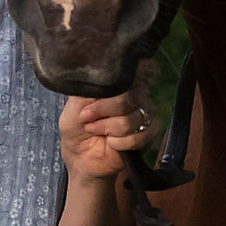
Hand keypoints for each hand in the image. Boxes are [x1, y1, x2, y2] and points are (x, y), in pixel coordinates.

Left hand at [59, 70, 157, 184]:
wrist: (80, 154)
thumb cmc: (78, 126)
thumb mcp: (76, 102)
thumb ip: (93, 86)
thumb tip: (108, 76)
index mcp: (121, 80)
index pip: (132, 71)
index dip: (114, 87)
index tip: (93, 99)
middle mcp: (138, 93)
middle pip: (128, 98)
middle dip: (101, 111)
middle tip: (87, 117)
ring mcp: (146, 112)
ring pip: (130, 120)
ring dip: (106, 128)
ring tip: (96, 130)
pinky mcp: (150, 133)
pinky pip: (136, 137)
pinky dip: (117, 143)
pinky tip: (110, 142)